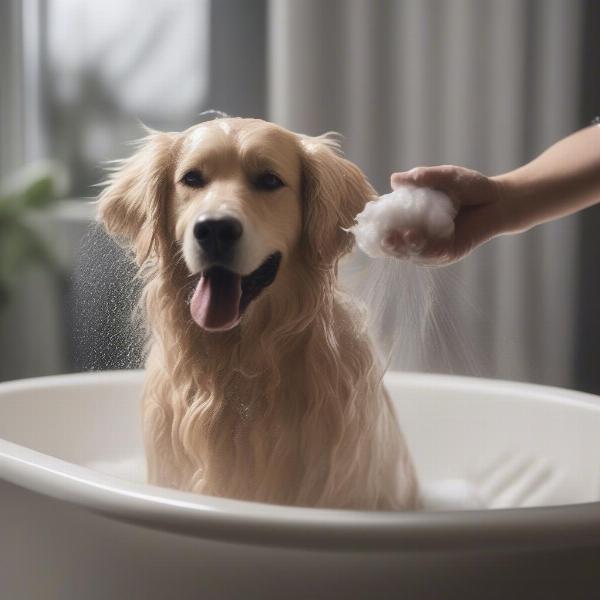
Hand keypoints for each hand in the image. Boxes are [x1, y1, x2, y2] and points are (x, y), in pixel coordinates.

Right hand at [388, 166, 505, 264]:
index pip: (389, 226)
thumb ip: (423, 178)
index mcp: (412, 220)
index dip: (377, 226)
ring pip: (413, 253)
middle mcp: (420, 237)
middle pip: (398, 246)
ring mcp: (434, 247)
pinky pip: (433, 253)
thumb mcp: (445, 177)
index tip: (368, 221)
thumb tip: (395, 179)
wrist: (499, 198)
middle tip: (382, 235)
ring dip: (403, 247)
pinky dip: (422, 247)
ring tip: (397, 237)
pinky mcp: (450, 253)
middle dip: (389, 243)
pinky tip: (414, 237)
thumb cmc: (470, 187)